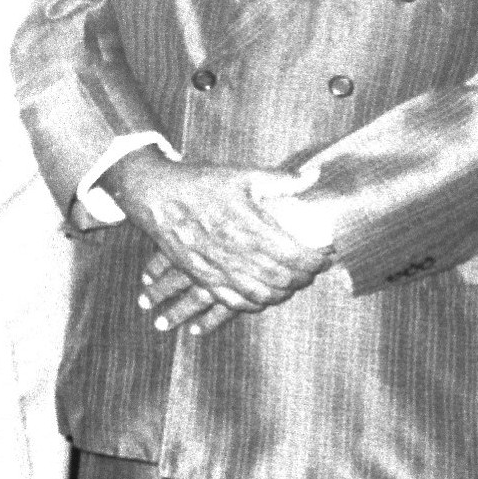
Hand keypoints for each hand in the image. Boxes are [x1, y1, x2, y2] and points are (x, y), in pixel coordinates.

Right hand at [104, 150, 325, 330]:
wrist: (153, 194)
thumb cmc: (199, 182)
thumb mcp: (241, 174)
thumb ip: (281, 179)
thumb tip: (314, 176)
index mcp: (247, 227)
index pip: (295, 256)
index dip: (316, 260)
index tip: (324, 255)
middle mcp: (233, 253)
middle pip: (282, 279)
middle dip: (303, 277)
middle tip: (311, 269)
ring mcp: (216, 268)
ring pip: (260, 295)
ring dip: (281, 293)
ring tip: (291, 282)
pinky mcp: (200, 276)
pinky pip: (232, 301)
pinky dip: (253, 303)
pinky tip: (262, 295)